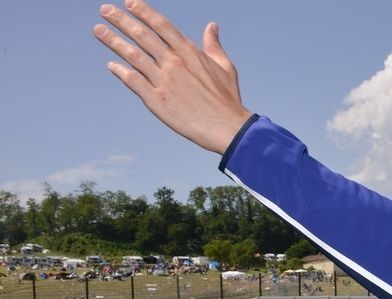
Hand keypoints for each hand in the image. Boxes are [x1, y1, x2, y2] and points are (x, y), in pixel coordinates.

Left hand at [93, 0, 251, 153]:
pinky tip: (111, 65)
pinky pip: (133, 81)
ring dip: (113, 41)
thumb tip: (212, 26)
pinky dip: (121, 72)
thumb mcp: (225, 67)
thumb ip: (214, 45)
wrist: (225, 127)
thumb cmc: (227, 99)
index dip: (143, 12)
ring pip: (133, 55)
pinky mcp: (156, 100)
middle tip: (105, 9)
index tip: (129, 2)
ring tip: (98, 30)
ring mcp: (163, 81)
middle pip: (142, 36)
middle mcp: (173, 63)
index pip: (161, 25)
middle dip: (121, 20)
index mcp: (189, 52)